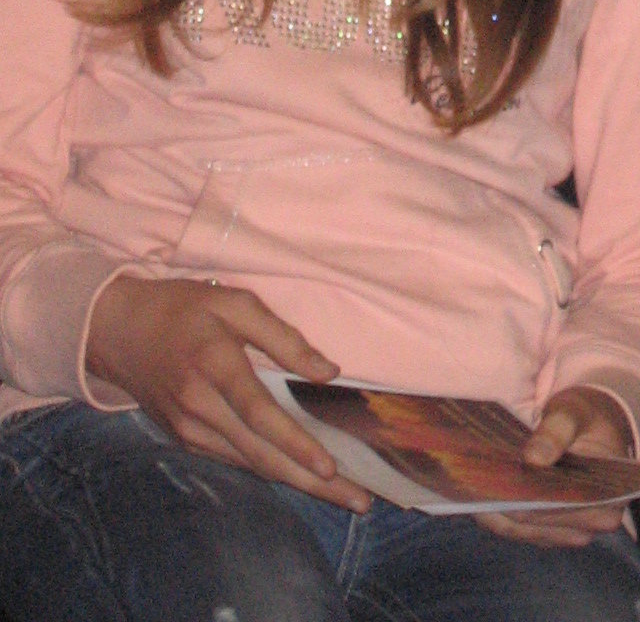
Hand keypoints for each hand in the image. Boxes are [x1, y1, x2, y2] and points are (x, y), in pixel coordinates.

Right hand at [84, 276, 370, 511]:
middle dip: (311, 482)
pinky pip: (235, 459)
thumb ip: (283, 337)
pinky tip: (300, 475)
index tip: (330, 467)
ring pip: (251, 463)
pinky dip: (269, 469)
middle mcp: (200, 408)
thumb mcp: (235, 302)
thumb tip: (327, 372)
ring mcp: (190, 431)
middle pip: (261, 454)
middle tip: (358, 500)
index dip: (295, 443)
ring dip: (296, 481)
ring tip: (341, 494)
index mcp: (215, 366)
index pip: (260, 414)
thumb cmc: (184, 309)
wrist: (119, 332)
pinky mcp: (186, 440)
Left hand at [479, 385, 635, 547]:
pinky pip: (511, 528)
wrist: (592, 428)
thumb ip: (557, 431)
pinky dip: (492, 511)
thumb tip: (533, 459)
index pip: (558, 506)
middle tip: (470, 476)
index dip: (525, 493)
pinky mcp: (544, 531)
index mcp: (607, 500)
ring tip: (467, 482)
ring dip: (492, 507)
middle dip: (502, 498)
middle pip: (532, 521)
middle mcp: (589, 526)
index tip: (493, 476)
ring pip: (516, 529)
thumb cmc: (586, 417)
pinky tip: (474, 491)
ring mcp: (565, 533)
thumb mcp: (575, 412)